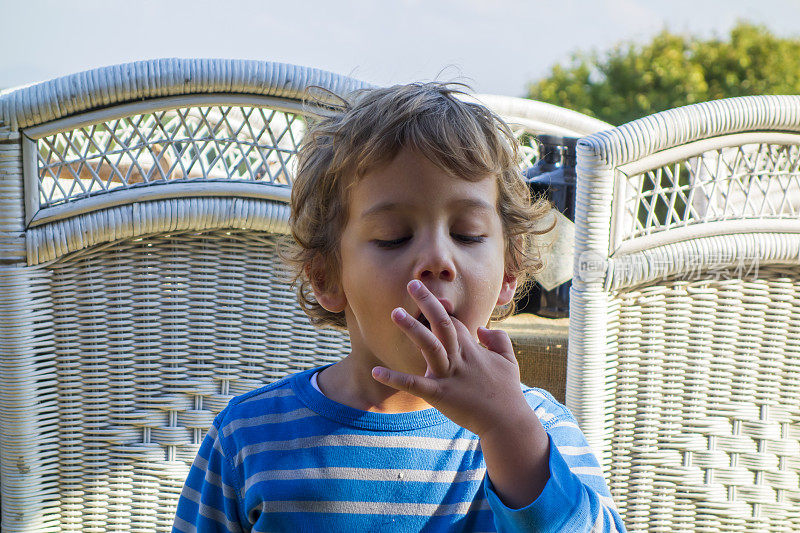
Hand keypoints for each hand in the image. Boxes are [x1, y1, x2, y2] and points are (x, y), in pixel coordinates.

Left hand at [371, 279, 531, 436]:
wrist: (508, 423)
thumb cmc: (508, 392)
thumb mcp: (509, 360)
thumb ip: (498, 339)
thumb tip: (482, 329)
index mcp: (472, 349)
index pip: (453, 322)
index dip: (440, 309)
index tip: (428, 297)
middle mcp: (459, 358)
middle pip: (442, 323)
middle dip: (427, 302)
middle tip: (411, 284)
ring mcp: (449, 376)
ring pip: (429, 345)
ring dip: (412, 328)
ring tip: (395, 312)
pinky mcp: (439, 395)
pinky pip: (414, 384)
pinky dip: (394, 378)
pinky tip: (376, 371)